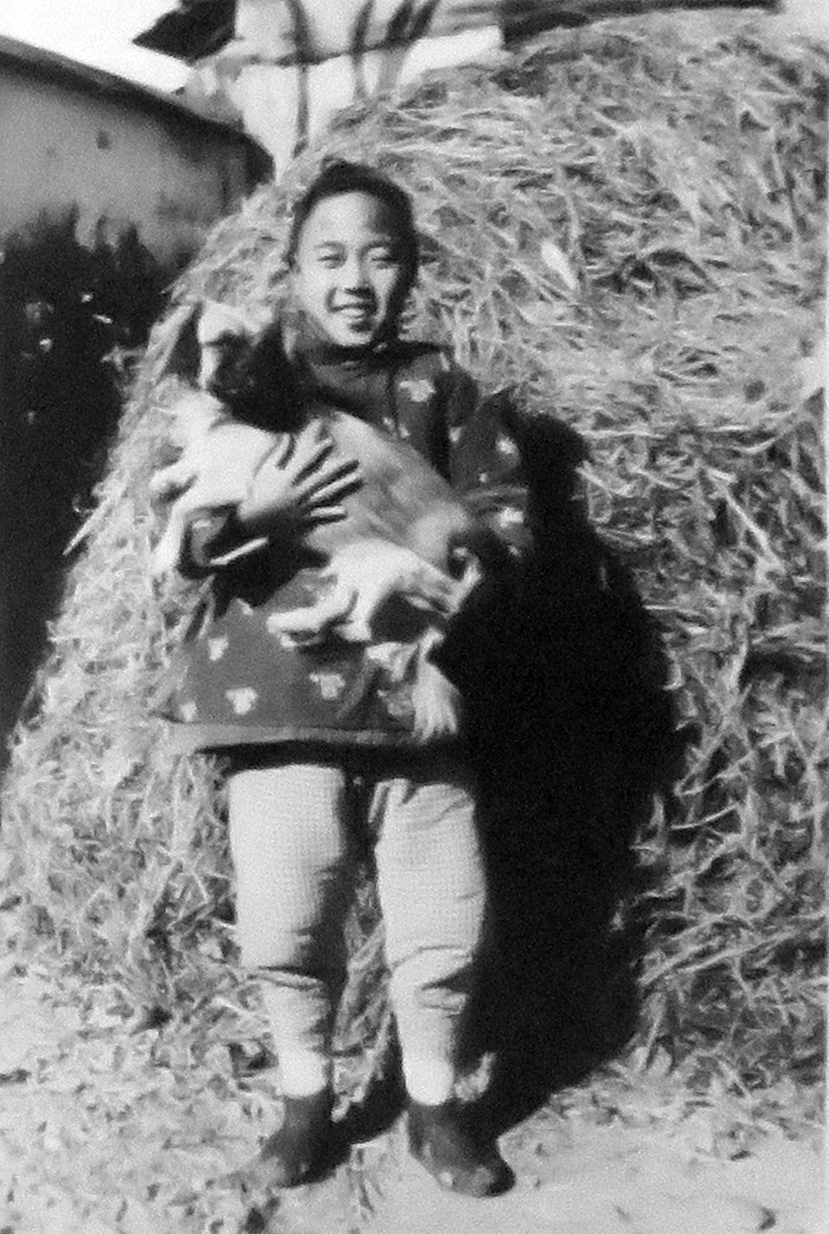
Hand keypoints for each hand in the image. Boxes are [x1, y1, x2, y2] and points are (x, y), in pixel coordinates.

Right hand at [237, 423, 361, 540]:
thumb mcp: (268, 470)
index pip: (306, 462)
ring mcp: (302, 505)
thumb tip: (289, 435)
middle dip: (340, 468)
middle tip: (355, 460)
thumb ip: (281, 453)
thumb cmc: (260, 493)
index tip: (330, 442)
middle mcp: (298, 490)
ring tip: (359, 479)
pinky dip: (331, 514)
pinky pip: (320, 517)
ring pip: (326, 494)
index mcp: (289, 477)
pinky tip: (345, 512)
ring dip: (343, 487)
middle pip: (322, 477)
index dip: (318, 452)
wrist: (253, 519)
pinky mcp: (303, 520)